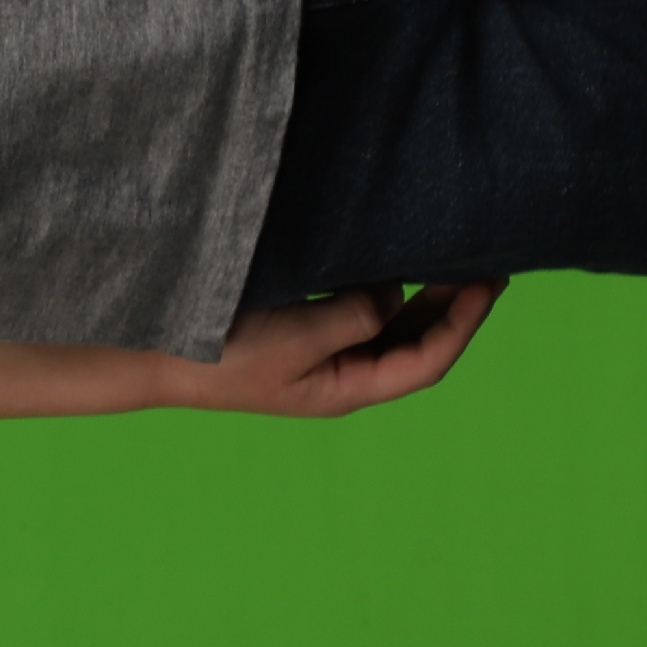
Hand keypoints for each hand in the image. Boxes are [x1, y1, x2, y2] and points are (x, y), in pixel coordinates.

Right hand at [152, 279, 508, 417]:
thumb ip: (355, 315)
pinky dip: (385, 290)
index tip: (487, 281)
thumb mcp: (298, 335)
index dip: (463, 322)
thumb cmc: (225, 353)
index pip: (426, 360)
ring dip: (424, 298)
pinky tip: (391, 264)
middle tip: (487, 264)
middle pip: (416, 345)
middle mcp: (344, 377)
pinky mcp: (302, 335)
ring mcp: (322, 357)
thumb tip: (392, 296)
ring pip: (392, 329)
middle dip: (454, 308)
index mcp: (348, 388)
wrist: (158, 357)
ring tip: (450, 259)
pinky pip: (360, 314)